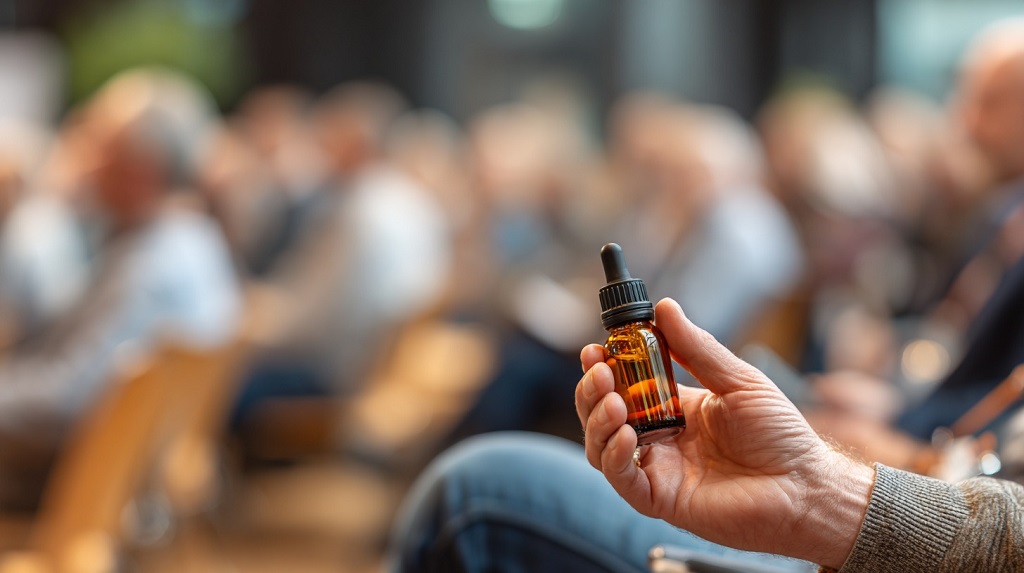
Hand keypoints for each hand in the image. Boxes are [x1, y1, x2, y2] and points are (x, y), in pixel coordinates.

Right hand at [575, 298, 873, 568]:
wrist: (805, 487)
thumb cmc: (781, 436)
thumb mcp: (738, 380)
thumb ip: (697, 348)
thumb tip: (665, 308)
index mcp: (675, 408)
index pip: (625, 385)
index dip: (605, 366)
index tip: (596, 348)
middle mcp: (660, 438)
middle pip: (603, 414)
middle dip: (592, 390)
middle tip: (600, 370)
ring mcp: (658, 469)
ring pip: (602, 447)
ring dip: (597, 421)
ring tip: (613, 402)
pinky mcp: (660, 499)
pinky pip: (622, 479)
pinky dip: (615, 456)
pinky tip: (627, 434)